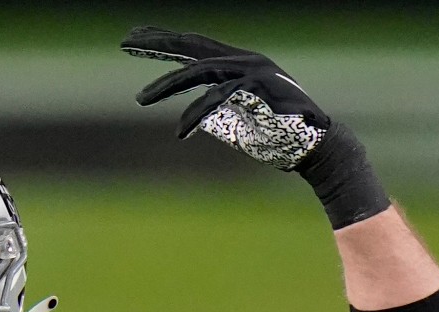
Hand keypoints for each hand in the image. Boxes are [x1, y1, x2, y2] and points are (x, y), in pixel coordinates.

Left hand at [120, 27, 388, 228]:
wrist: (313, 145)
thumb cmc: (275, 136)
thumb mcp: (235, 122)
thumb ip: (216, 112)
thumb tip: (196, 117)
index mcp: (237, 65)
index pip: (194, 48)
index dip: (164, 41)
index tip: (134, 40)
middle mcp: (244, 60)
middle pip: (193, 46)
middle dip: (158, 43)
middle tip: (125, 42)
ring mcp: (252, 70)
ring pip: (201, 69)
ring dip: (168, 84)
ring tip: (141, 99)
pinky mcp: (258, 87)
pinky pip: (219, 96)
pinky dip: (197, 114)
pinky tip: (180, 132)